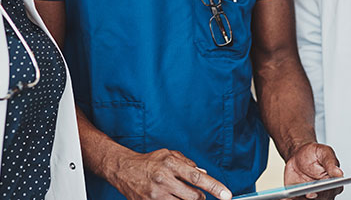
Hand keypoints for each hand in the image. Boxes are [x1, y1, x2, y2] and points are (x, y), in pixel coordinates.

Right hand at [110, 148, 231, 199]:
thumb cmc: (149, 161)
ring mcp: (156, 194)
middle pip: (193, 196)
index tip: (226, 195)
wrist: (124, 169)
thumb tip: (204, 172)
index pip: (198, 177)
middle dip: (200, 197)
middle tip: (198, 194)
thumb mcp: (169, 154)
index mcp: (171, 164)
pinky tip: (172, 197)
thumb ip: (188, 163)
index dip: (214, 187)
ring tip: (181, 194)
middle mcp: (164, 179)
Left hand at [284, 142, 343, 198]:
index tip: (312, 193)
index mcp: (334, 182)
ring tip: (289, 197)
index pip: (330, 191)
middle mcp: (324, 192)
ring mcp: (312, 196)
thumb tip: (339, 174)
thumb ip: (330, 163)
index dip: (321, 193)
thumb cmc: (314, 153)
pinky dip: (291, 199)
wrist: (299, 155)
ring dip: (299, 199)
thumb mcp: (324, 152)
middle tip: (302, 194)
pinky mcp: (300, 197)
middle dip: (310, 198)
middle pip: (319, 199)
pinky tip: (284, 198)